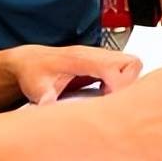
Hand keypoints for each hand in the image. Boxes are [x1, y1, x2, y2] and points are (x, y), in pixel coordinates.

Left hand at [7, 45, 141, 104]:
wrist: (29, 60)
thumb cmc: (34, 72)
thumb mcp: (35, 87)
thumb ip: (43, 96)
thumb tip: (49, 106)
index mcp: (79, 58)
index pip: (112, 66)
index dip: (120, 85)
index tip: (113, 104)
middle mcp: (93, 54)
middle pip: (131, 63)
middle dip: (130, 85)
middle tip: (114, 101)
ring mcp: (99, 56)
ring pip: (131, 64)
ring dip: (127, 84)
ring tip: (110, 98)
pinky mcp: (101, 62)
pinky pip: (124, 68)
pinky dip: (122, 83)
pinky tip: (106, 94)